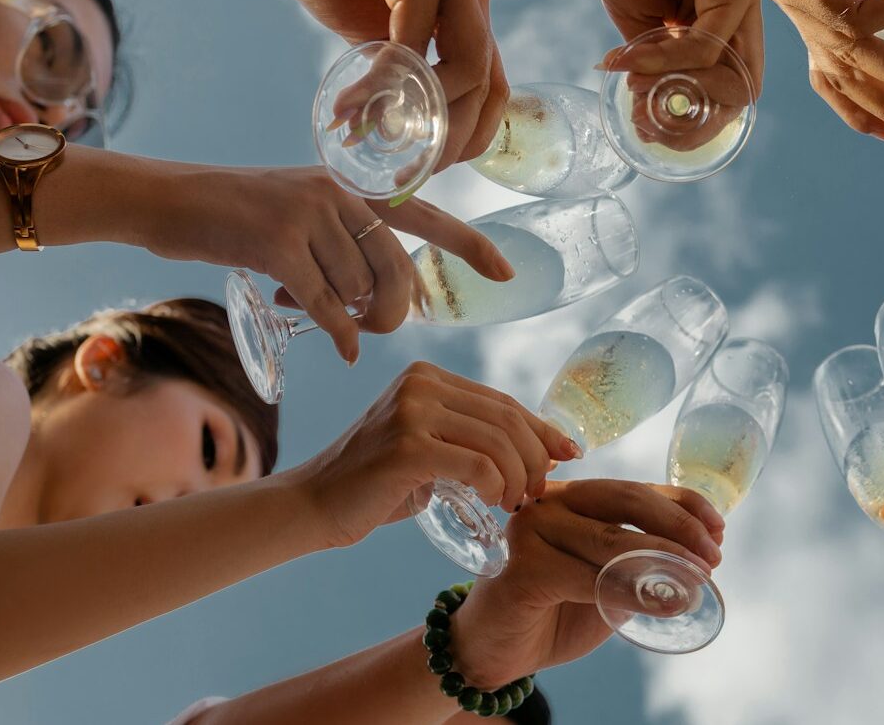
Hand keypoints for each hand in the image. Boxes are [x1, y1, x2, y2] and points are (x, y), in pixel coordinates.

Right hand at [142, 164, 509, 362]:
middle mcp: (340, 195)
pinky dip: (338, 332)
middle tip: (366, 325)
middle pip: (398, 270)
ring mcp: (310, 215)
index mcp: (354, 187)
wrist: (169, 198)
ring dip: (348, 316)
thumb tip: (380, 298)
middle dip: (391, 310)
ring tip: (316, 310)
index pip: (427, 217)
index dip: (470, 246)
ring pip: (360, 290)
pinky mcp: (277, 243)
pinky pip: (326, 303)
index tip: (508, 273)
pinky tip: (343, 347)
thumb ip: (345, 240)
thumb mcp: (303, 209)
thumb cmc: (236, 214)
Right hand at [211, 0, 505, 168]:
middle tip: (414, 166)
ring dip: (422, 114)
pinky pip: (413, 43)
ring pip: (466, 67)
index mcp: (470, 1)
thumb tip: (399, 128)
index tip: (433, 165)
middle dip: (453, 135)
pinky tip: (356, 102)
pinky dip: (385, 82)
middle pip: (489, 82)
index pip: (493, 81)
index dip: (470, 132)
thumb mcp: (373, 31)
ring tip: (377, 133)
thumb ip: (397, 71)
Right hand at [287, 362, 579, 548]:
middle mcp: (420, 384)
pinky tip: (496, 502)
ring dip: (520, 477)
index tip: (569, 453)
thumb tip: (543, 451)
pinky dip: (497, 485)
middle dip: (536, 457)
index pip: (502, 401)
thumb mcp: (431, 450)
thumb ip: (472, 440)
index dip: (541, 429)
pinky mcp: (406, 446)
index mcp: (428, 377)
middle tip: (540, 491)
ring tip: (517, 503)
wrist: (314, 505)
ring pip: (497, 441)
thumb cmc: (377, 485)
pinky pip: (476, 464)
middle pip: (506, 418)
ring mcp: (411, 411)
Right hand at [449, 479, 725, 686]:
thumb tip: (703, 557)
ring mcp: (532, 530)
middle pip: (626, 501)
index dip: (684, 504)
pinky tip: (664, 604)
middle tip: (713, 556)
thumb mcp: (608, 580)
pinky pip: (588, 578)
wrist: (495, 649)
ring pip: (611, 541)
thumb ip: (642, 563)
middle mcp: (551, 501)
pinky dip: (632, 592)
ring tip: (697, 582)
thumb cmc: (554, 610)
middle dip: (679, 527)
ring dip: (664, 562)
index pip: (638, 489)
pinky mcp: (522, 567)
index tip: (719, 529)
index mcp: (575, 496)